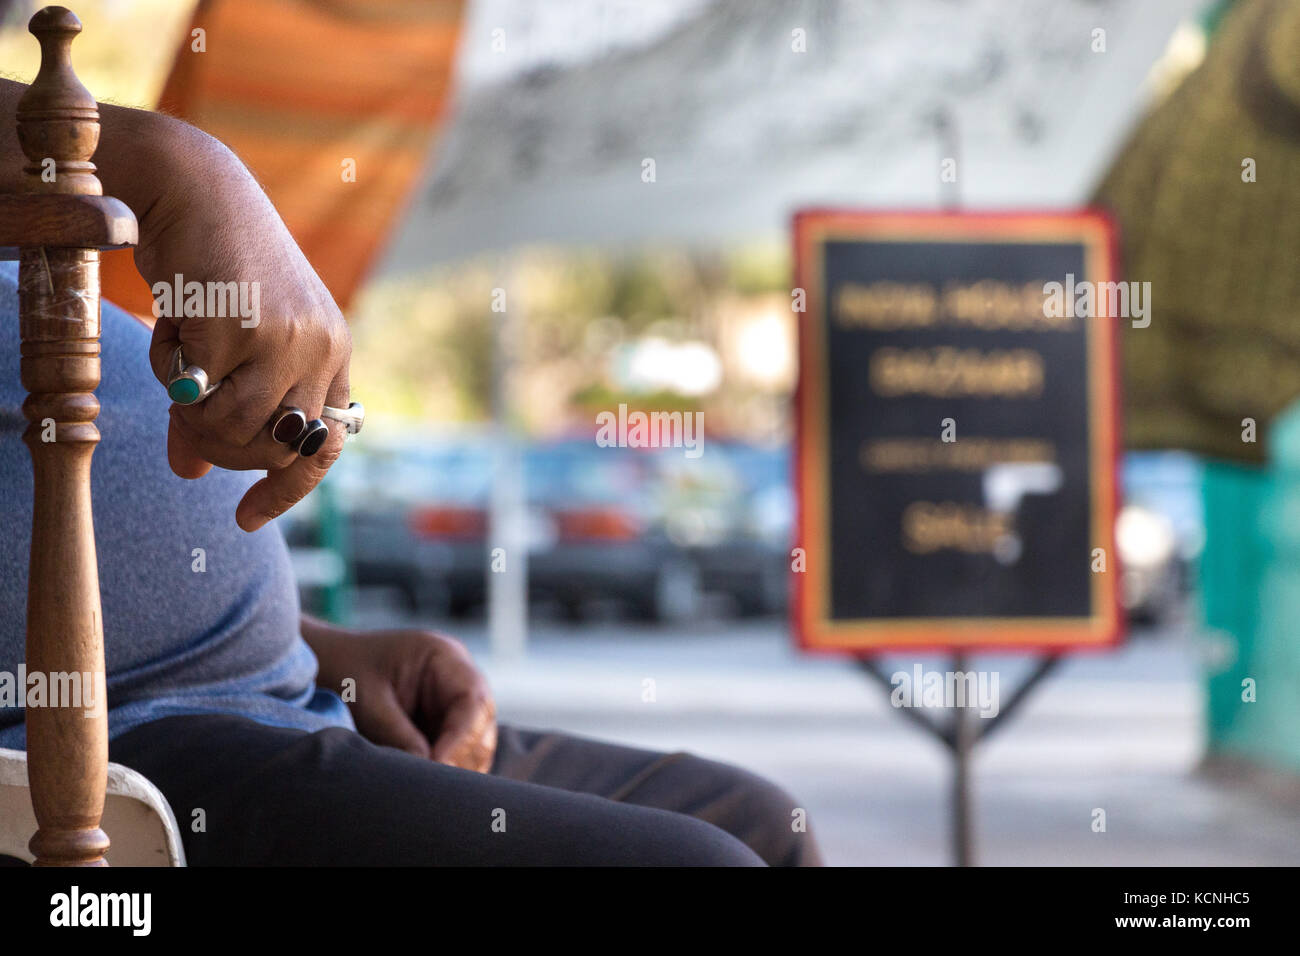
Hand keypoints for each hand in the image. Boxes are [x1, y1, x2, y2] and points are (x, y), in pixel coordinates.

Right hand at [0, 86, 352, 531]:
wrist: (193, 189)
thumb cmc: (213, 267)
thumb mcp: (230, 342)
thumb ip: (222, 408)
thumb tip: (190, 472)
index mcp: (333, 351)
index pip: (324, 447)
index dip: (288, 488)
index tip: (246, 519)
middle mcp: (323, 348)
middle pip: (278, 452)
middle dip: (225, 452)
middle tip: (189, 421)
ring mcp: (289, 339)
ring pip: (238, 433)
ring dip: (193, 416)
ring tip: (179, 368)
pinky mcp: (244, 330)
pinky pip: (198, 395)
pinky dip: (171, 374)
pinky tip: (171, 331)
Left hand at [305, 620, 496, 771]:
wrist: (328, 665)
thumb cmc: (346, 671)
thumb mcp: (370, 703)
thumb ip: (400, 736)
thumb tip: (430, 773)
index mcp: (444, 657)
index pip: (472, 699)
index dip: (463, 736)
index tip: (440, 764)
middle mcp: (457, 678)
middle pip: (481, 722)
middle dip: (464, 755)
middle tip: (437, 786)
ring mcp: (452, 700)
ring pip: (475, 740)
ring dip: (459, 766)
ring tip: (432, 788)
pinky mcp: (442, 722)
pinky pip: (458, 750)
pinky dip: (448, 768)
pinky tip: (430, 784)